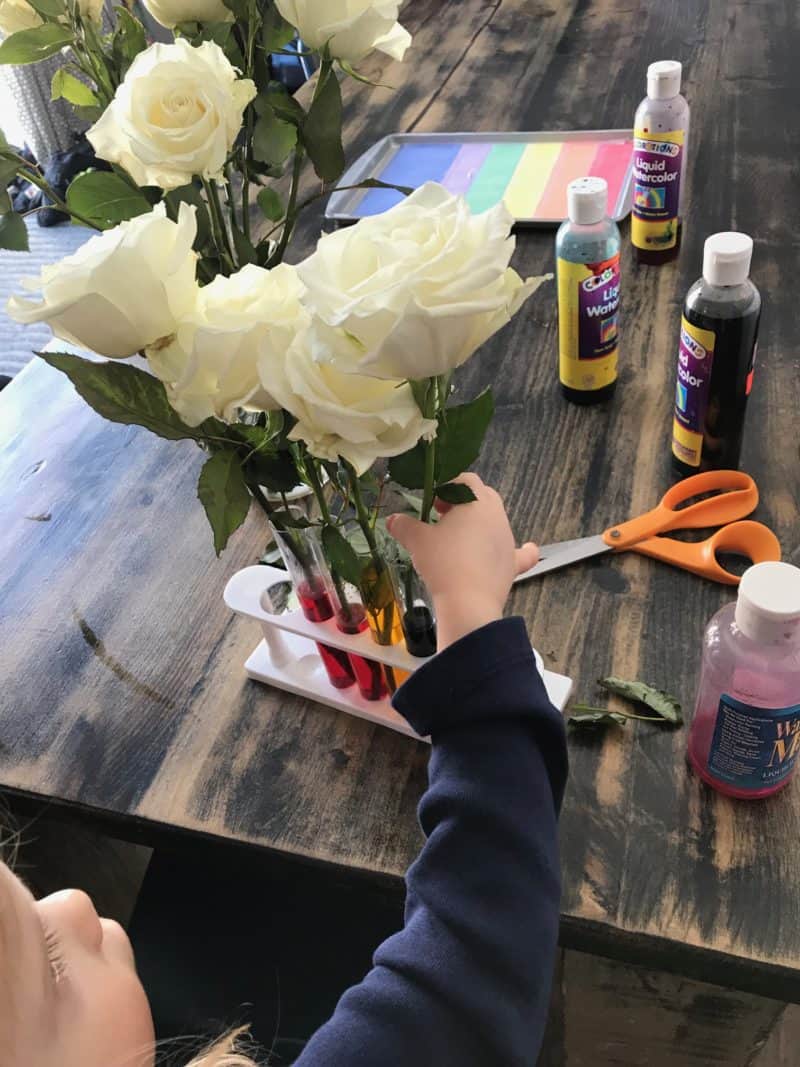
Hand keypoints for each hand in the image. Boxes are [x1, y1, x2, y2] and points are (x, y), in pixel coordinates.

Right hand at [386, 474, 537, 648]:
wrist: (467, 602)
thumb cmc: (443, 562)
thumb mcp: (417, 541)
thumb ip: (404, 526)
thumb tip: (392, 520)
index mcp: (475, 501)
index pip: (464, 479)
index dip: (447, 485)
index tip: (431, 499)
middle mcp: (496, 515)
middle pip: (483, 496)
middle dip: (463, 501)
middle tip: (441, 514)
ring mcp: (507, 539)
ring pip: (496, 520)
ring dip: (479, 522)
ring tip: (458, 537)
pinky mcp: (512, 563)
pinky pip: (521, 553)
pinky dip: (523, 550)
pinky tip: (528, 550)